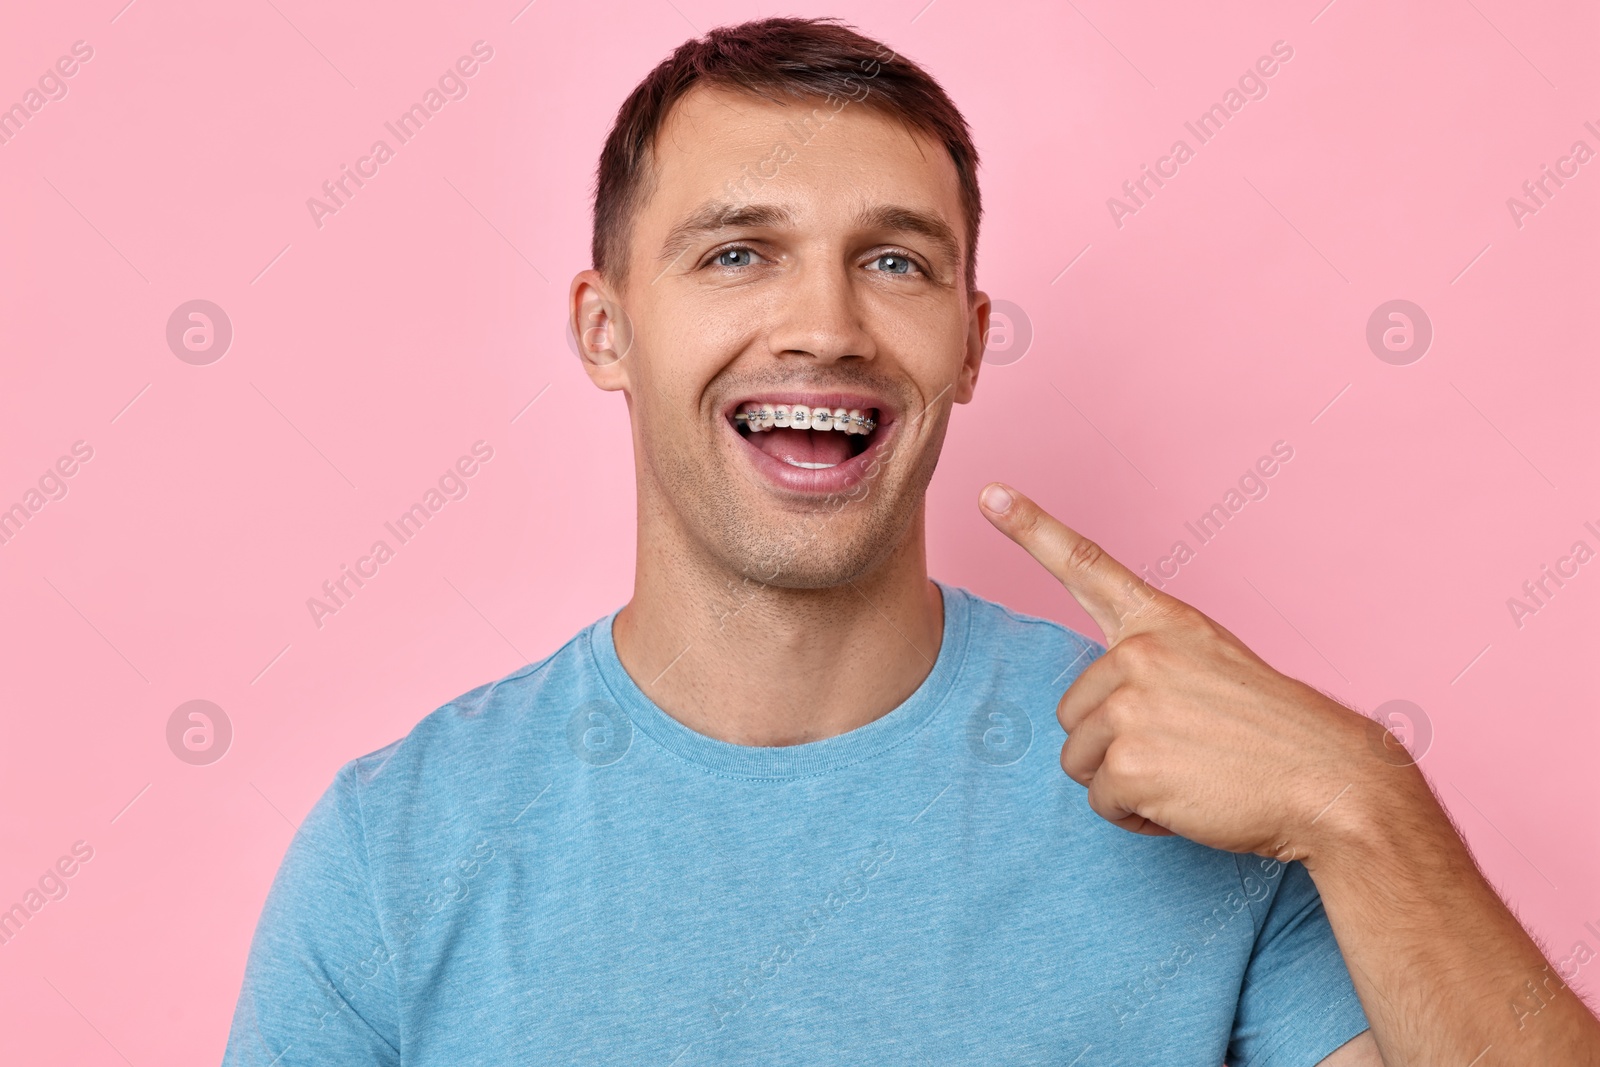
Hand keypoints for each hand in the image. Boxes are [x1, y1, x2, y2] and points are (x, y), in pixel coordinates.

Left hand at [979, 482, 1396, 863]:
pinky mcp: (1128, 761)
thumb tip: (1099, 706)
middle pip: (1073, 713)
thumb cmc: (1277, 734)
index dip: (1031, 527)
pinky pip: (1102, 802)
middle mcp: (1139, 653)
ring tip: (1190, 774)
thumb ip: (1152, 666)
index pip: (1084, 564)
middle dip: (1115, 746)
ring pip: (1080, 760)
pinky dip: (1138, 817)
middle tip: (1184, 750)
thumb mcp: (1213, 668)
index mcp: (1162, 622)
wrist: (1332, 781)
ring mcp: (1130, 705)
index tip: (989, 495)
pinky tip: (1189, 802)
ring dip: (1125, 783)